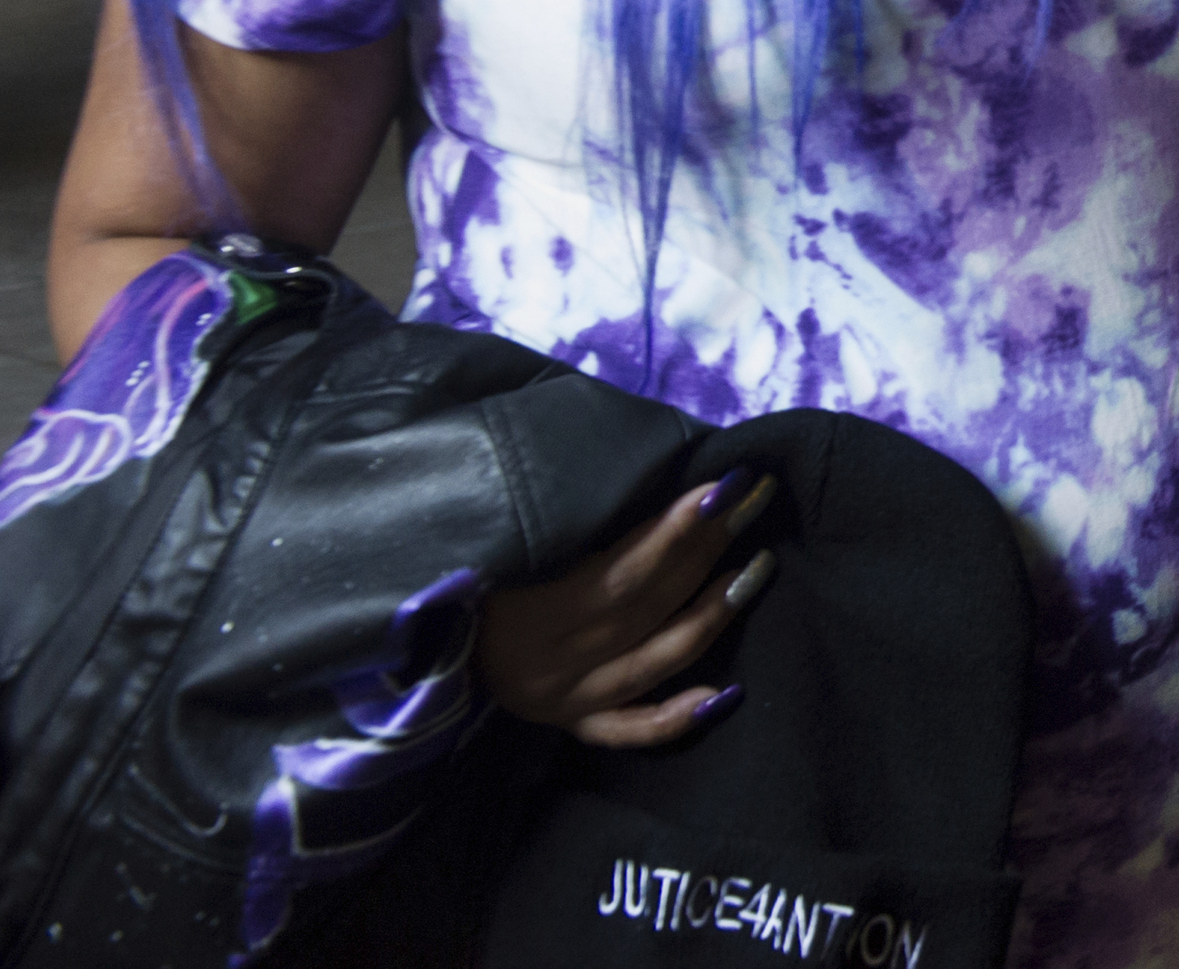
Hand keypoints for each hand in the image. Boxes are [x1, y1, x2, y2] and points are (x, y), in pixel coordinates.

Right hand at [476, 469, 777, 746]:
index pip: (623, 571)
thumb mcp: (491, 533)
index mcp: (525, 614)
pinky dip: (674, 717)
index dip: (679, 528)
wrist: (398, 639)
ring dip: (710, 613)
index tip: (727, 483)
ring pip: (652, 659)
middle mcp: (548, 666)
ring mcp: (560, 701)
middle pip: (647, 606)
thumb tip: (631, 471)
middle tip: (755, 500)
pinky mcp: (566, 724)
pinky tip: (725, 695)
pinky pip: (627, 729)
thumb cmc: (447, 565)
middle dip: (707, 549)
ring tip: (758, 567)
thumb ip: (558, 520)